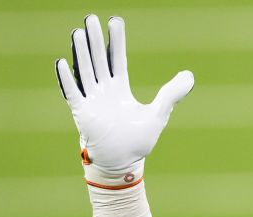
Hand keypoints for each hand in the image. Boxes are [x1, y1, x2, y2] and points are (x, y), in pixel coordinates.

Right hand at [55, 15, 192, 188]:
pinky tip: (62, 62)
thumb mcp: (158, 114)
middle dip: (94, 39)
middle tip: (91, 18)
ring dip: (81, 52)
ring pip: (85, 71)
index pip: (116, 58)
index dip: (115, 40)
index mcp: (119, 89)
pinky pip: (73, 93)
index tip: (114, 20)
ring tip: (78, 32)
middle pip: (98, 59)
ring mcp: (92, 101)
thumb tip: (189, 75)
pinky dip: (67, 79)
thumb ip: (172, 94)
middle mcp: (103, 91)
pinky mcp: (83, 113)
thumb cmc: (137, 141)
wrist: (122, 163)